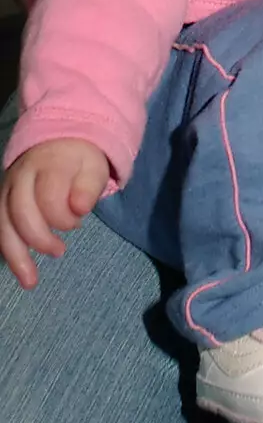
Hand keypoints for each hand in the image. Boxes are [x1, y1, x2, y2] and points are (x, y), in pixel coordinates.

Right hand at [0, 138, 109, 288]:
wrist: (59, 141)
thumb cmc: (79, 161)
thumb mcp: (94, 168)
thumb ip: (89, 187)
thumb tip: (79, 208)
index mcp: (49, 164)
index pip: (49, 196)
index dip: (62, 216)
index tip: (78, 222)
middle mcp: (23, 175)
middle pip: (20, 211)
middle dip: (39, 238)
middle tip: (60, 250)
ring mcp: (8, 188)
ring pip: (3, 224)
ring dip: (16, 255)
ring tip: (31, 281)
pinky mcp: (2, 201)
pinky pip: (0, 229)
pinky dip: (9, 252)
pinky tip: (21, 271)